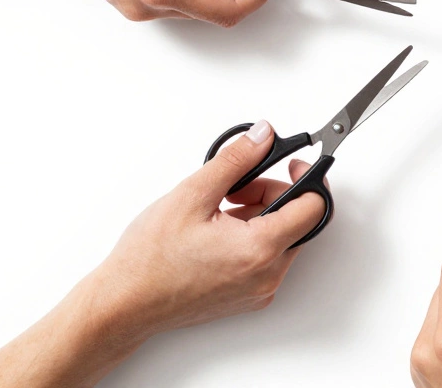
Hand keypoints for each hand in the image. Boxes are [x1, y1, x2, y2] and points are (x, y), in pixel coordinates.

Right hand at [85, 120, 325, 337]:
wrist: (126, 303)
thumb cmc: (150, 260)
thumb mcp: (192, 195)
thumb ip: (235, 160)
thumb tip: (263, 137)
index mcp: (259, 250)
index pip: (314, 207)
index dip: (307, 178)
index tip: (290, 164)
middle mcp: (267, 275)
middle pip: (298, 221)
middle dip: (272, 194)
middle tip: (237, 186)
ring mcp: (259, 290)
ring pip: (282, 238)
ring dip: (260, 215)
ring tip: (219, 209)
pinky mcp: (248, 296)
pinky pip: (266, 258)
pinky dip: (252, 237)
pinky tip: (219, 230)